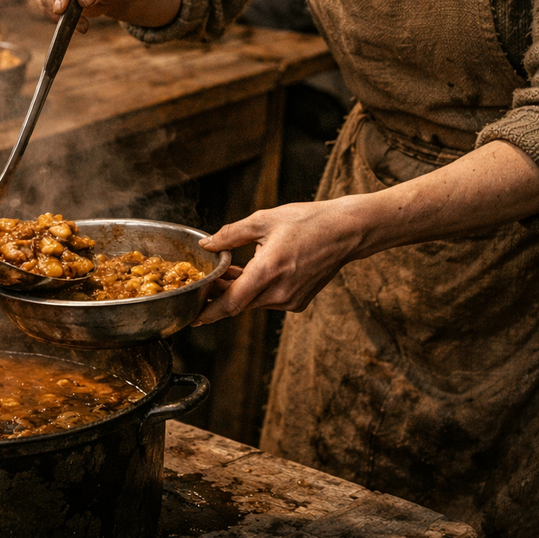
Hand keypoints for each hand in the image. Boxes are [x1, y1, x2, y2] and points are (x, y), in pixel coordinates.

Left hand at [193, 198, 366, 324]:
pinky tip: (255, 272)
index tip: (192, 318)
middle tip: (206, 281)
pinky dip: (258, 290)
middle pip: (240, 303)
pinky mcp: (299, 303)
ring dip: (239, 290)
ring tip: (230, 271)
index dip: (208, 312)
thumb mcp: (264, 219)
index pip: (231, 302)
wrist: (346, 232)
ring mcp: (291, 300)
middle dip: (220, 294)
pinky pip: (269, 301)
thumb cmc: (307, 222)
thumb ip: (231, 234)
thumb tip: (207, 244)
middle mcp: (280, 292)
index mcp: (269, 270)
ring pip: (254, 302)